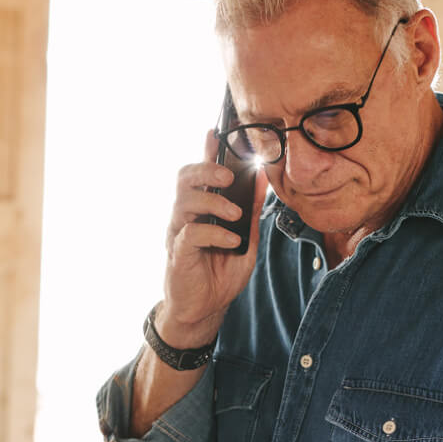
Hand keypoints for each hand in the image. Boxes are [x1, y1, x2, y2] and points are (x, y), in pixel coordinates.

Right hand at [161, 130, 268, 343]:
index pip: (201, 173)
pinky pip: (191, 233)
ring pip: (185, 201)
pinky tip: (231, 241)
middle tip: (228, 176)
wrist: (205, 309)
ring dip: (213, 202)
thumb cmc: (220, 273)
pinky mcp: (178, 253)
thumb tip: (264, 180)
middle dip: (206, 170)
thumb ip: (252, 212)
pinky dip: (215, 233)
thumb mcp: (246, 239)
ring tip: (234, 213)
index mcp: (202, 209)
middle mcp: (186, 215)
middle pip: (185, 179)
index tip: (217, 131)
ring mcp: (179, 233)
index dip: (206, 150)